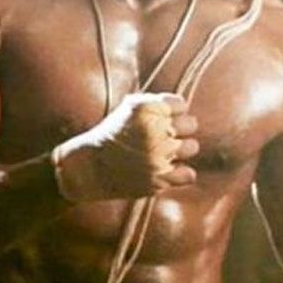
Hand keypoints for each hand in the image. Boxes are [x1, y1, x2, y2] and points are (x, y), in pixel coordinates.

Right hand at [51, 93, 199, 201]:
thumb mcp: (129, 108)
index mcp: (146, 108)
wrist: (90, 167)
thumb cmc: (112, 135)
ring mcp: (158, 155)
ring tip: (163, 153)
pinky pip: (189, 174)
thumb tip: (184, 107)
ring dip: (181, 150)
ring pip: (192, 147)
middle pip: (191, 124)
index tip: (160, 120)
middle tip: (163, 138)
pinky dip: (182, 174)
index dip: (172, 113)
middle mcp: (154, 130)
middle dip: (179, 130)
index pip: (181, 105)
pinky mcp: (159, 178)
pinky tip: (169, 171)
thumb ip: (157, 104)